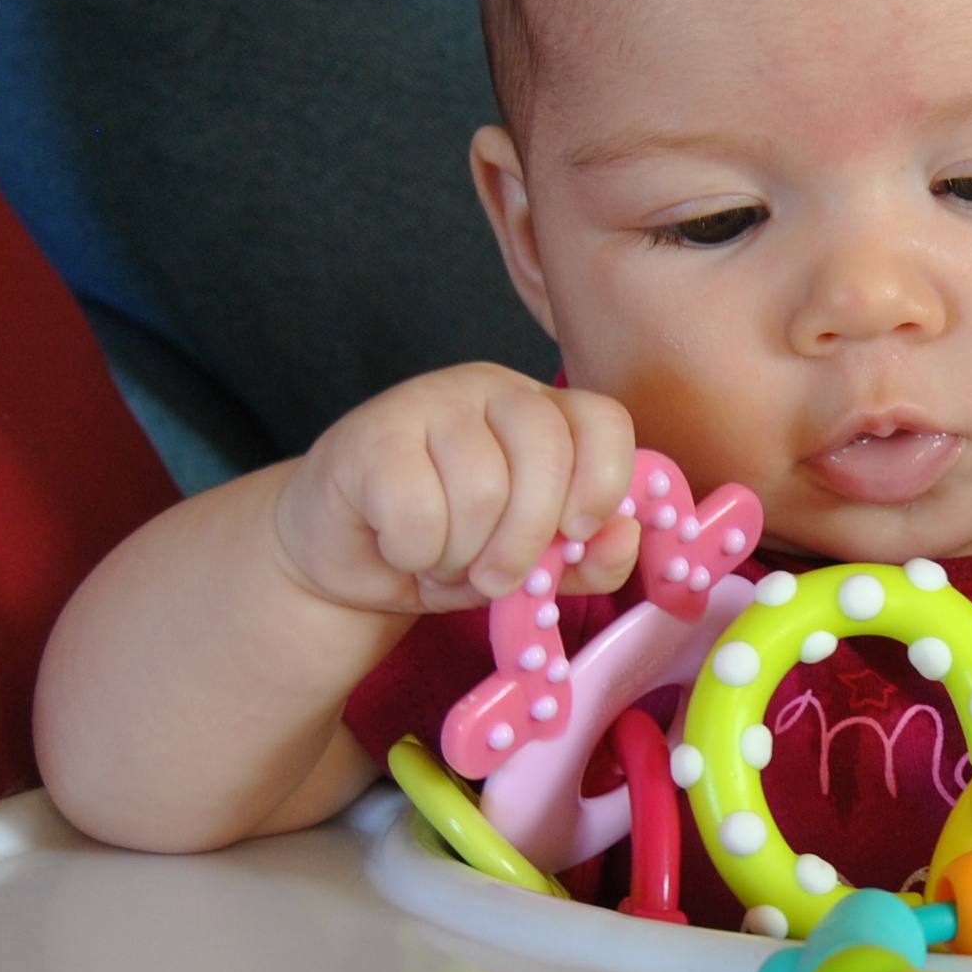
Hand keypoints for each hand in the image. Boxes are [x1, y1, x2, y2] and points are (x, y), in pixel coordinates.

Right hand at [272, 365, 643, 616]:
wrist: (347, 554)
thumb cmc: (451, 549)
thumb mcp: (532, 567)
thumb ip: (588, 558)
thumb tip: (624, 535)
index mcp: (547, 414)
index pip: (604, 421)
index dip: (604, 480)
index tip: (577, 531)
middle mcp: (494, 392)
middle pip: (545, 456)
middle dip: (526, 540)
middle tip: (496, 579)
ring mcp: (430, 402)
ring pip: (482, 490)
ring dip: (462, 555)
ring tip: (442, 558)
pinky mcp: (373, 434)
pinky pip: (419, 511)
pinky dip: (414, 553)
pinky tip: (401, 546)